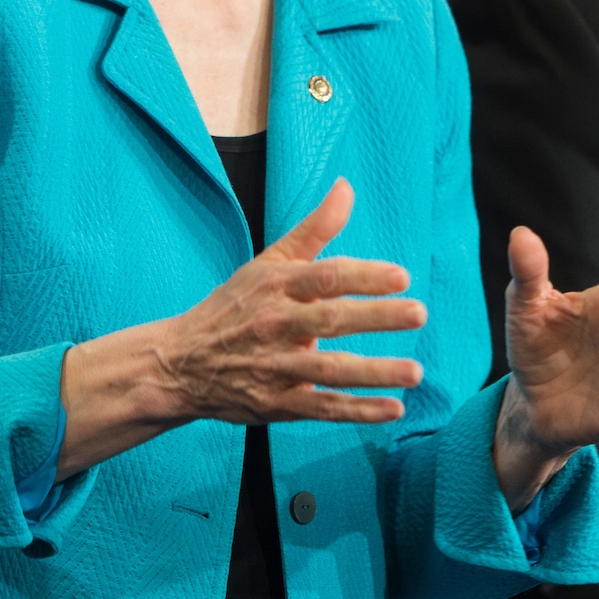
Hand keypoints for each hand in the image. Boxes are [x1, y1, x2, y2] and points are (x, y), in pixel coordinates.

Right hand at [56, 179, 422, 476]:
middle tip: (418, 313)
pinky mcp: (277, 403)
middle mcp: (276, 325)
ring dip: (375, 372)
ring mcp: (276, 367)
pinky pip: (323, 408)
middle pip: (331, 320)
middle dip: (377, 317)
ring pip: (331, 370)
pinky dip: (359, 411)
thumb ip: (315, 228)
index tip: (401, 276)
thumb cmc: (234, 306)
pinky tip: (395, 409)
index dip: (363, 276)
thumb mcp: (269, 261)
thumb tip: (347, 186)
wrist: (179, 363)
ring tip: (415, 372)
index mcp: (277, 286)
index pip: (324, 277)